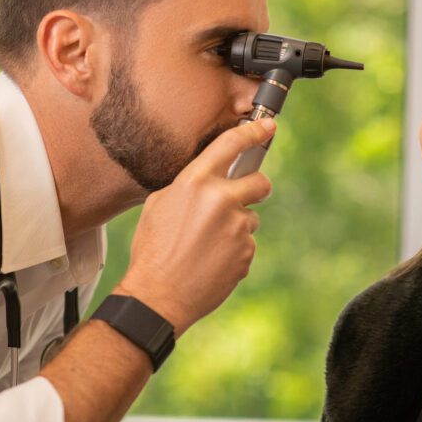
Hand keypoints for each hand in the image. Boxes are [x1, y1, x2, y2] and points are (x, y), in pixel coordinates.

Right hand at [116, 118, 275, 334]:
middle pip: (260, 182)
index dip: (254, 131)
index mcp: (195, 182)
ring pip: (250, 218)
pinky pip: (247, 244)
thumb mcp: (160, 204)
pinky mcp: (246, 252)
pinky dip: (234, 251)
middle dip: (257, 188)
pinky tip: (211, 261)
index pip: (231, 144)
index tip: (268, 126)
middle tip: (246, 197)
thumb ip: (190, 185)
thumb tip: (211, 178)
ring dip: (236, 227)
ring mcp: (237, 227)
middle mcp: (221, 199)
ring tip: (207, 245)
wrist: (158, 295)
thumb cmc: (153, 249)